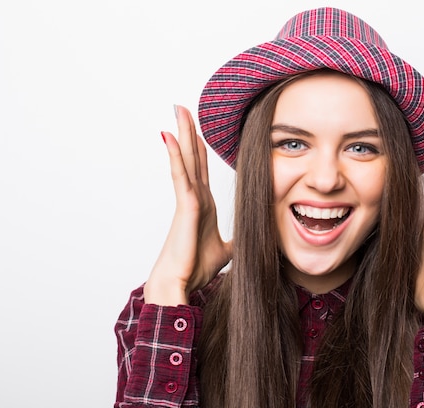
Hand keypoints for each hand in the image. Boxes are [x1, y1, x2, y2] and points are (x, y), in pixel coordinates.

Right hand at [144, 105, 231, 305]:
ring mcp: (188, 199)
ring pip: (185, 159)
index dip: (200, 148)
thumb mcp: (226, 249)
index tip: (199, 130)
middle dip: (189, 132)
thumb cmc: (196, 267)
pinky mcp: (185, 205)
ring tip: (178, 110)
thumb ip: (237, 240)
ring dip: (182, 134)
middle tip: (184, 108)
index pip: (201, 169)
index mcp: (203, 204)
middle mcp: (194, 197)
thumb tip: (253, 238)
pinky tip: (170, 136)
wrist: (181, 283)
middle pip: (192, 156)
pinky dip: (175, 155)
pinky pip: (180, 175)